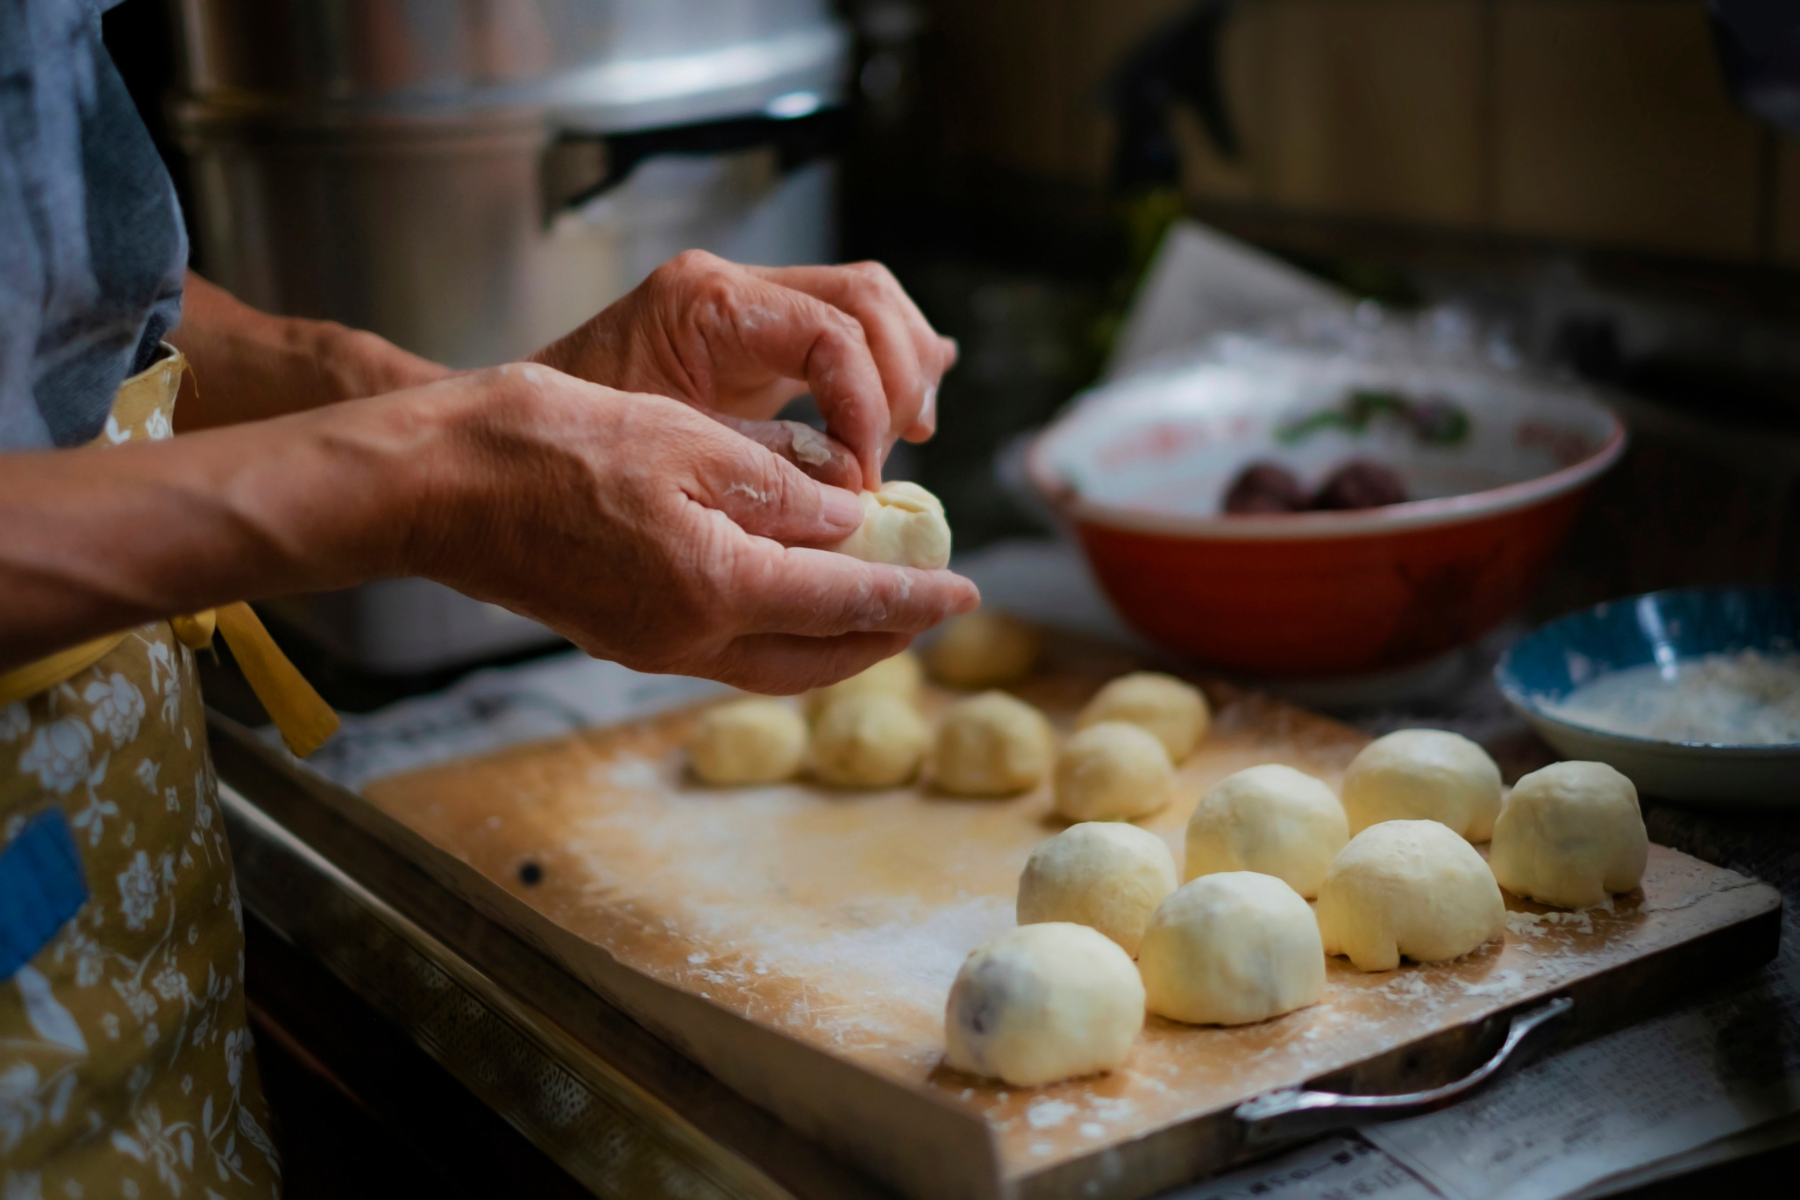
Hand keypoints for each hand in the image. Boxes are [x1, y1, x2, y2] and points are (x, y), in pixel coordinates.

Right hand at [406, 365, 978, 691]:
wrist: (437, 485)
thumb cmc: (551, 442)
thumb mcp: (685, 439)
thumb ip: (779, 488)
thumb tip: (849, 523)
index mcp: (715, 584)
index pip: (847, 599)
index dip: (914, 595)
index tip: (968, 590)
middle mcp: (689, 636)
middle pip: (819, 657)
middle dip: (885, 636)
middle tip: (933, 605)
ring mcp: (652, 645)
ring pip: (775, 664)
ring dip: (836, 643)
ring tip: (878, 608)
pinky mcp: (625, 637)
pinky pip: (729, 652)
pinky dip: (781, 634)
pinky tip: (793, 596)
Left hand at [531, 251, 956, 487]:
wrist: (511, 441)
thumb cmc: (571, 449)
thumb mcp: (669, 460)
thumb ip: (762, 466)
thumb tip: (851, 491)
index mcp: (704, 304)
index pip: (830, 331)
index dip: (866, 404)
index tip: (865, 477)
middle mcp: (731, 288)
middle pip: (866, 298)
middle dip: (899, 379)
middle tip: (894, 456)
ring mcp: (749, 306)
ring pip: (869, 302)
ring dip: (904, 370)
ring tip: (910, 438)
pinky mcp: (759, 338)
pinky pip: (845, 329)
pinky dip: (885, 366)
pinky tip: (911, 410)